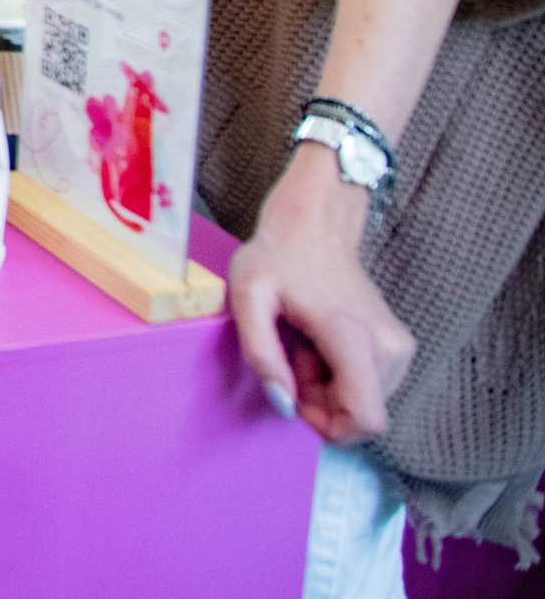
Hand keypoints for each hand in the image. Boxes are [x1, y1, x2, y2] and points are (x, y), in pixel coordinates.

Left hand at [228, 147, 415, 442]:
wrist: (316, 224)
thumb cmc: (277, 258)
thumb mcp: (247, 299)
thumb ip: (261, 355)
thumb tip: (284, 406)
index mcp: (354, 337)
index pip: (367, 420)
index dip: (328, 424)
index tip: (296, 394)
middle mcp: (390, 347)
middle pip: (363, 415)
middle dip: (322, 402)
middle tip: (295, 356)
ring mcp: (400, 346)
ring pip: (367, 402)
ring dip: (330, 388)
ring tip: (306, 344)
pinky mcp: (400, 346)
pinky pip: (372, 386)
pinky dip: (342, 376)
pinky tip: (321, 342)